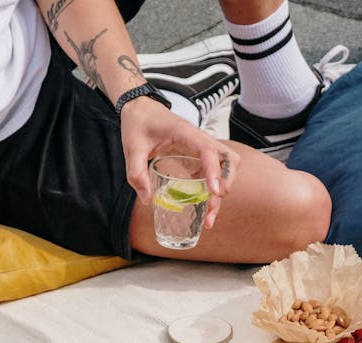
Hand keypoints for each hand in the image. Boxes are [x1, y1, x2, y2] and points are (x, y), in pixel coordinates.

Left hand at [118, 98, 238, 229]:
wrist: (140, 108)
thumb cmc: (138, 123)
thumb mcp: (132, 147)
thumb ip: (136, 172)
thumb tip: (147, 199)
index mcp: (185, 133)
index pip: (209, 151)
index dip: (215, 172)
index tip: (214, 193)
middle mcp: (199, 140)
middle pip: (229, 160)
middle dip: (226, 184)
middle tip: (211, 206)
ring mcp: (201, 148)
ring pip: (227, 167)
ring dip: (223, 190)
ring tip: (209, 215)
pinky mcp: (198, 156)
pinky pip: (214, 172)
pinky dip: (214, 189)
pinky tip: (203, 206)